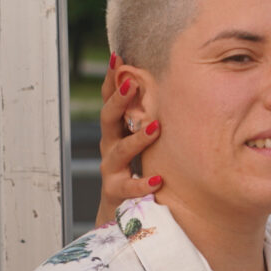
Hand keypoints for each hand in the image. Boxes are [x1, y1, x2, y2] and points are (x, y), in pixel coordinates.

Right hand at [96, 53, 161, 225]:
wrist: (120, 213)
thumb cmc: (135, 170)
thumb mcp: (138, 141)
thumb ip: (146, 118)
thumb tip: (162, 86)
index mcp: (116, 131)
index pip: (111, 101)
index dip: (111, 80)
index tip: (117, 58)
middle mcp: (111, 147)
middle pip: (108, 118)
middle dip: (118, 99)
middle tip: (131, 82)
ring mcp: (112, 170)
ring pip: (119, 151)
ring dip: (137, 138)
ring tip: (156, 126)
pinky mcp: (117, 194)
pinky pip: (128, 188)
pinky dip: (142, 184)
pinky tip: (158, 180)